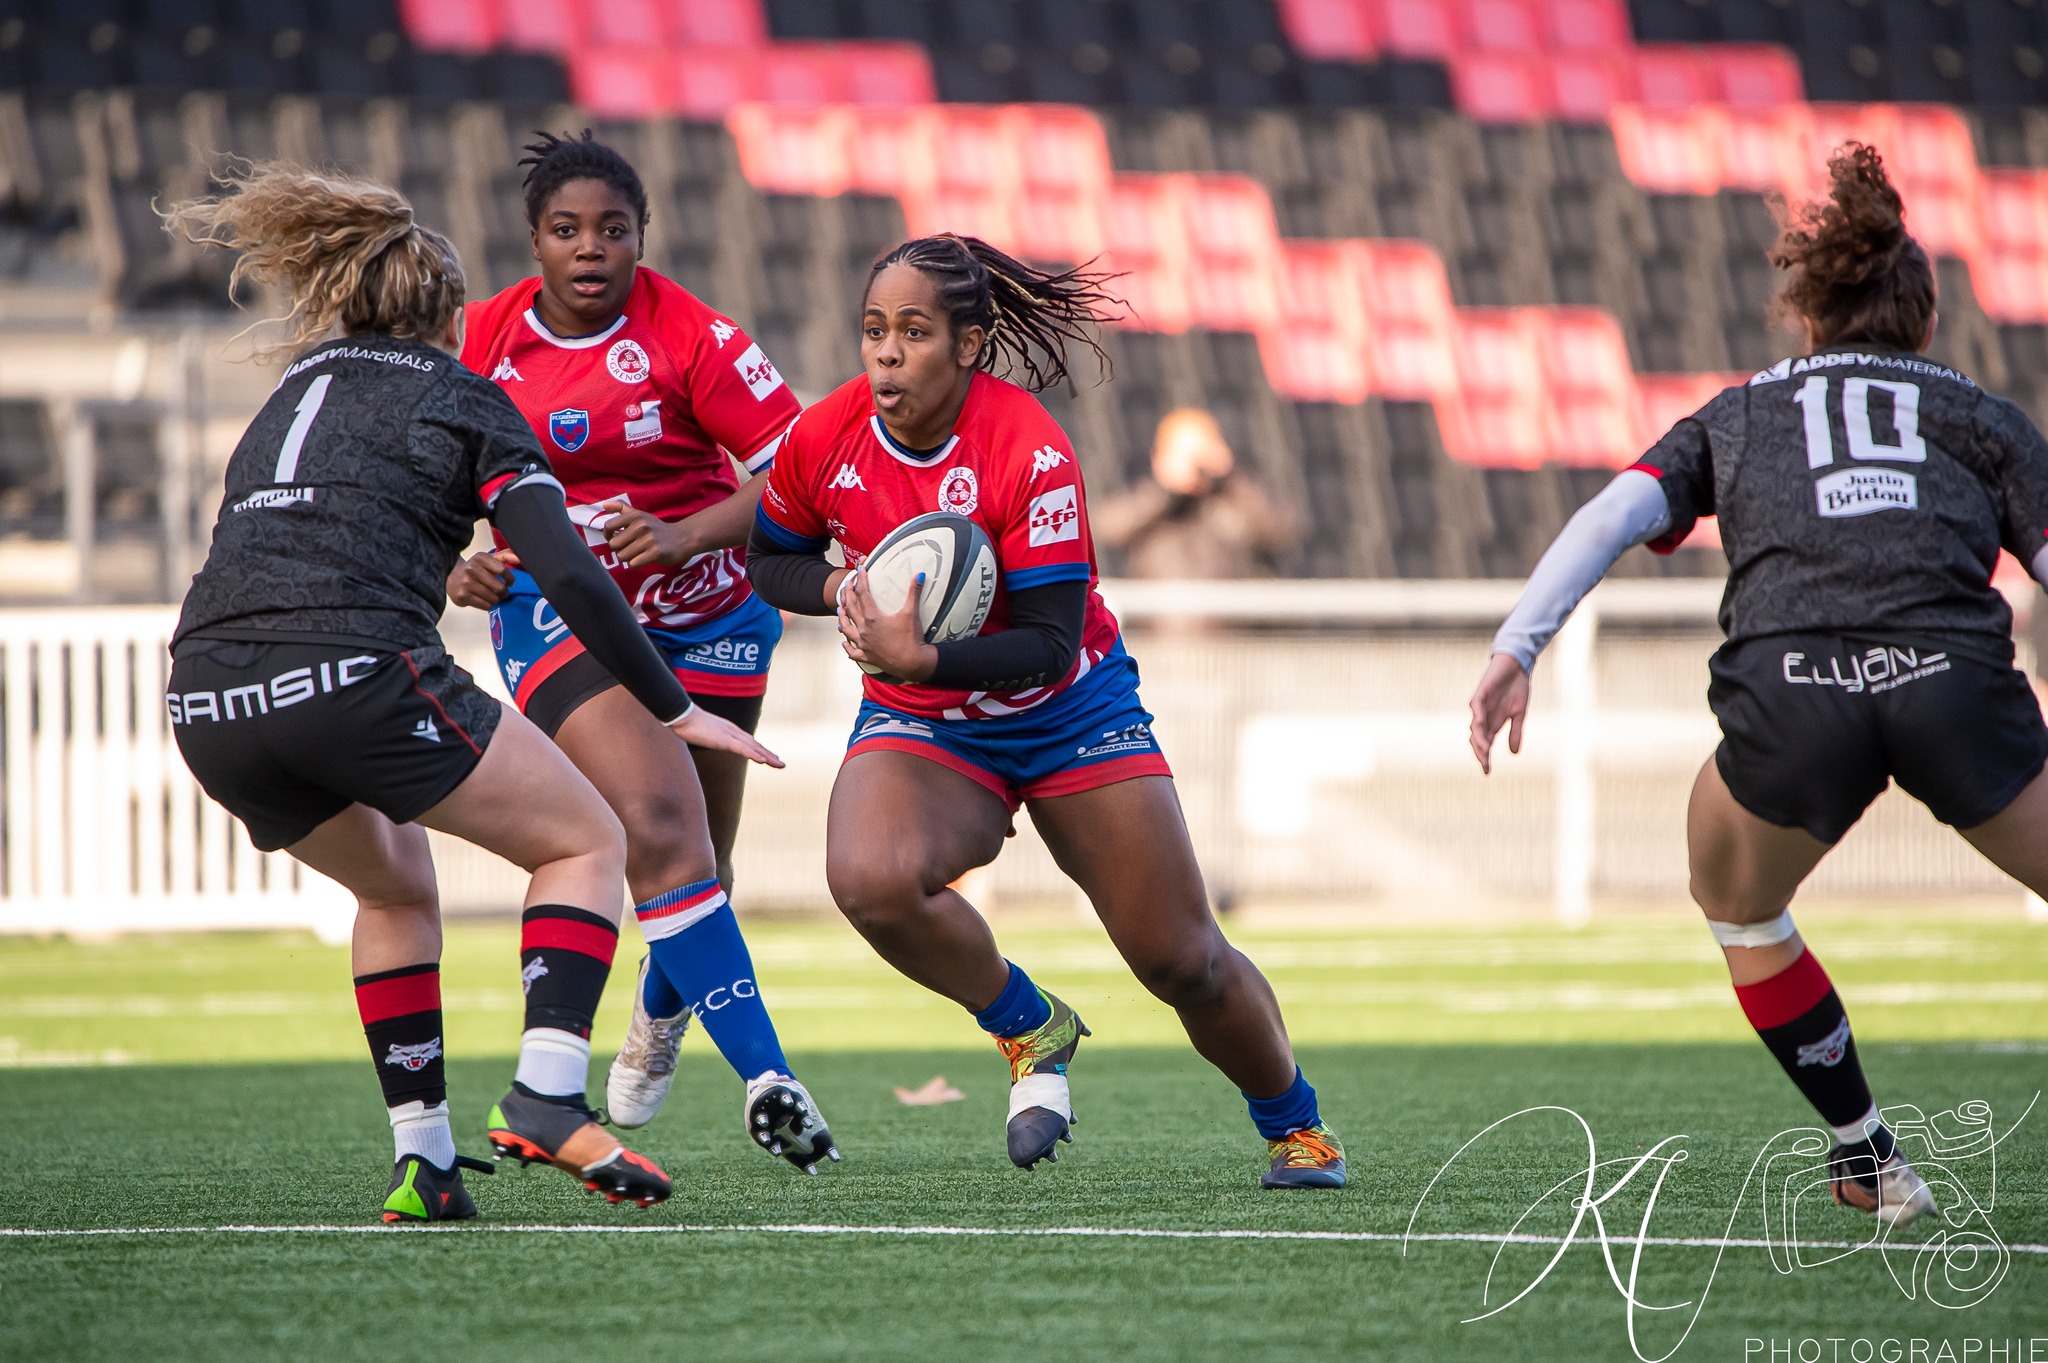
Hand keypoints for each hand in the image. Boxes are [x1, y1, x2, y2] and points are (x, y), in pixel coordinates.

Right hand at [447, 549, 517, 608]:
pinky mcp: (463, 596)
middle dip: (504, 592)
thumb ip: (506, 556)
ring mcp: (466, 583)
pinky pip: (485, 605)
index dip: (510, 579)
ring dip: (496, 599)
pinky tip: (484, 599)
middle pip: (500, 587)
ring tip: (492, 595)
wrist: (451, 577)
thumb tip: (520, 558)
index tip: (510, 582)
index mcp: (480, 558)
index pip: (503, 570)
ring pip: (493, 598)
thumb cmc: (475, 569)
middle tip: (502, 592)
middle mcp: (472, 569)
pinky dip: (488, 604)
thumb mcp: (489, 559)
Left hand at [601, 500, 693, 567]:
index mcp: (635, 516)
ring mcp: (648, 540)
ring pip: (622, 556)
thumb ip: (621, 508)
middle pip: (614, 545)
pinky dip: (636, 564)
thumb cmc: (657, 528)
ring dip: (628, 558)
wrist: (682, 538)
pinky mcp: (655, 553)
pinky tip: (644, 558)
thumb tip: (604, 505)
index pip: (608, 526)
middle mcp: (641, 526)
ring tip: (638, 553)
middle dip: (619, 549)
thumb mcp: (641, 515)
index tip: (615, 537)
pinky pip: (633, 564)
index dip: (608, 535)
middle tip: (630, 547)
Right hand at [671, 706, 784, 767]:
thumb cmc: (688, 722)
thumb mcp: (702, 731)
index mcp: (728, 730)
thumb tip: (706, 739)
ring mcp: (729, 735)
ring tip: (779, 764)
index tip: (770, 757)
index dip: (760, 750)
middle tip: (781, 764)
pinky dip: (753, 755)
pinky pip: (742, 749)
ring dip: (767, 757)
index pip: (748, 741)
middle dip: (769, 755)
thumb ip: (708, 735)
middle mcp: (732, 731)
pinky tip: (763, 761)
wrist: (681, 715)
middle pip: (755, 744)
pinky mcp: (724, 740)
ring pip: (753, 747)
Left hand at [837, 567, 935, 682]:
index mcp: (873, 618)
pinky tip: (844, 642)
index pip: (863, 594)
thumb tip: (918, 574)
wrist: (913, 663)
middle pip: (851, 609)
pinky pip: (853, 652)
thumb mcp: (912, 613)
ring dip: (842, 618)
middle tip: (847, 585)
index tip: (860, 570)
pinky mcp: (867, 656)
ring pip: (847, 629)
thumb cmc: (912, 639)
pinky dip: (847, 647)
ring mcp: (864, 644)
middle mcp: (864, 630)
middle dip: (848, 594)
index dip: (861, 580)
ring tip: (840, 611)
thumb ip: (913, 592)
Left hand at [1469, 652, 1530, 775]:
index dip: (1485, 757)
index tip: (1487, 772)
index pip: (1486, 743)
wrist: (1517, 666)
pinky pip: (1475, 705)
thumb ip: (1515, 732)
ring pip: (1475, 725)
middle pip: (1477, 737)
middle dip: (1480, 752)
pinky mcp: (1481, 692)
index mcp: (1493, 722)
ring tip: (1484, 750)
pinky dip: (1477, 715)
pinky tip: (1479, 724)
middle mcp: (1484, 716)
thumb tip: (1514, 754)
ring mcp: (1481, 705)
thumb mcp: (1520, 714)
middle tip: (1484, 764)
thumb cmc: (1517, 688)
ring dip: (1479, 737)